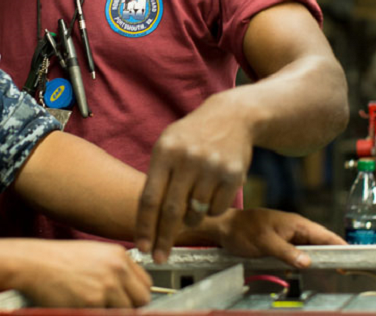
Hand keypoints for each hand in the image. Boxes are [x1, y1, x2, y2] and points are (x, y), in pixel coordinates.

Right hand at [11, 240, 151, 307]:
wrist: (34, 263)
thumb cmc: (58, 259)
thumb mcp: (94, 254)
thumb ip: (115, 269)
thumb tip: (129, 290)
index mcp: (119, 256)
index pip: (145, 283)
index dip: (136, 294)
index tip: (127, 299)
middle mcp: (117, 269)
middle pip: (142, 299)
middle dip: (130, 306)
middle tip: (112, 306)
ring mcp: (107, 287)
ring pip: (126, 311)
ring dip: (112, 310)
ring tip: (92, 303)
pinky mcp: (93, 302)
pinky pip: (106, 314)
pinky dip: (95, 313)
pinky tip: (81, 305)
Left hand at [135, 96, 254, 262]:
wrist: (231, 117)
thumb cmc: (192, 137)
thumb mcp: (168, 146)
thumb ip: (157, 179)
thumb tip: (148, 223)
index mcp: (165, 151)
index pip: (150, 197)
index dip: (144, 226)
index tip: (141, 247)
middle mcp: (188, 158)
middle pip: (171, 211)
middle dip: (163, 239)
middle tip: (158, 257)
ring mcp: (212, 167)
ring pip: (196, 213)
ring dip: (190, 220)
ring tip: (191, 206)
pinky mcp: (233, 175)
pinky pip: (217, 209)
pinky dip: (210, 211)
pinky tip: (210, 194)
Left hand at [214, 208, 345, 268]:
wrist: (224, 227)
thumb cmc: (243, 231)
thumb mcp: (265, 243)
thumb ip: (287, 252)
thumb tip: (308, 263)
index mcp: (297, 224)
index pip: (325, 236)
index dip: (341, 246)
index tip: (355, 257)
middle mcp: (296, 228)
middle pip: (322, 243)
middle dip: (336, 255)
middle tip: (348, 270)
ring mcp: (289, 235)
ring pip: (311, 249)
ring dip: (322, 259)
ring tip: (336, 272)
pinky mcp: (282, 243)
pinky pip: (300, 252)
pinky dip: (307, 261)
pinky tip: (311, 271)